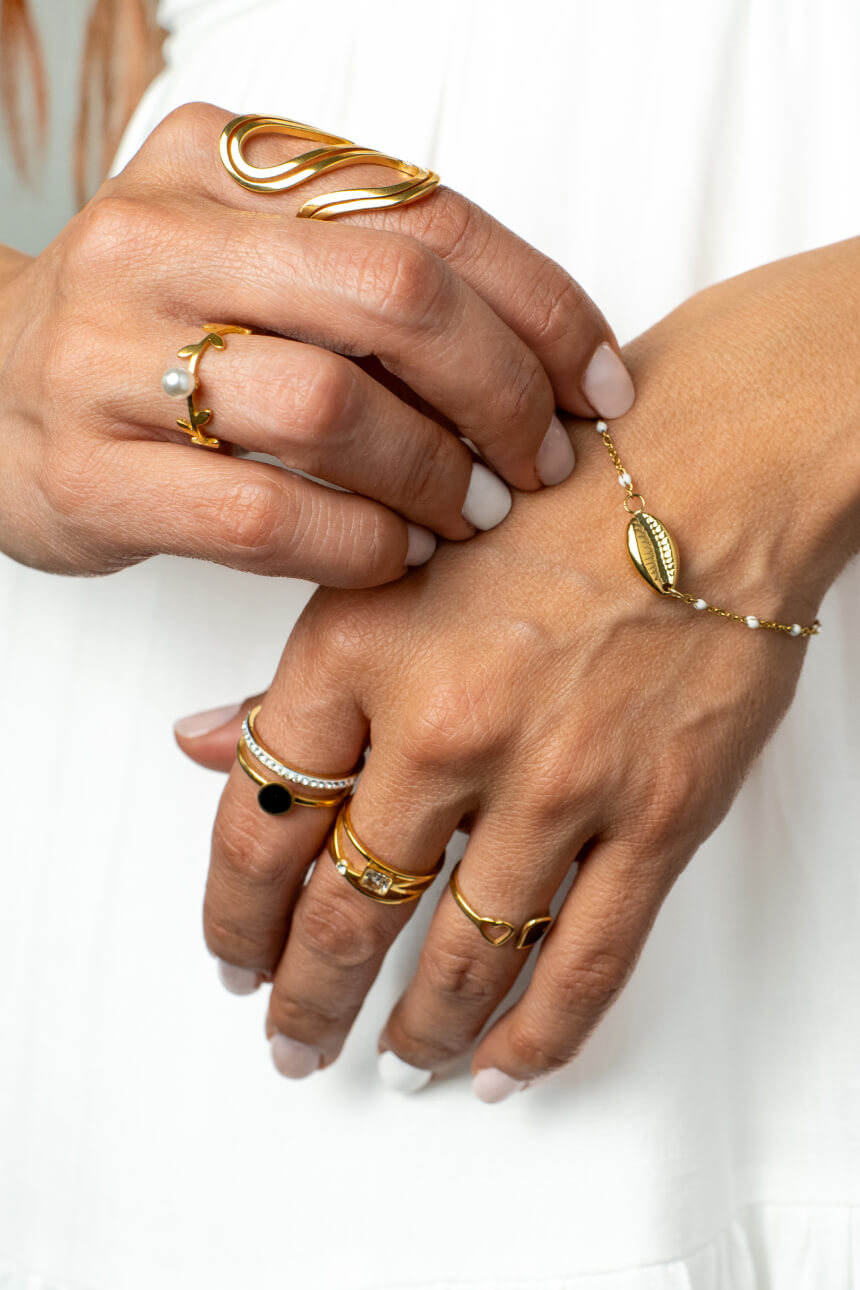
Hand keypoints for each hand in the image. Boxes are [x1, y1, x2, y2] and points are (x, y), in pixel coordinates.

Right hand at [0, 102, 632, 585]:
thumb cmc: (153, 335)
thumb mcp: (251, 260)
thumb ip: (371, 270)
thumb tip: (546, 355)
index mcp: (219, 164)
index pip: (428, 216)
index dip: (542, 307)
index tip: (600, 385)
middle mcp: (159, 242)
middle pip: (393, 298)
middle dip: (502, 392)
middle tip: (541, 461)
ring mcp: (109, 358)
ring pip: (327, 406)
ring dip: (432, 474)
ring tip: (471, 513)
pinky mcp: (89, 475)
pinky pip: (263, 513)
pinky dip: (356, 542)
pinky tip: (392, 553)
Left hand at [177, 239, 859, 1093]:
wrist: (710, 465)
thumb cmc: (552, 495)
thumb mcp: (394, 557)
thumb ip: (301, 669)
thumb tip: (210, 746)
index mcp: (358, 653)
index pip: (260, 823)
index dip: (232, 914)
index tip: (230, 957)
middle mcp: (445, 729)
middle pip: (345, 913)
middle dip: (306, 998)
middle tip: (292, 1040)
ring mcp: (553, 782)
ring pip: (462, 955)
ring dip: (414, 1027)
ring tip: (392, 1058)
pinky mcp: (655, 815)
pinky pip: (585, 962)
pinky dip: (537, 1033)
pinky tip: (500, 1064)